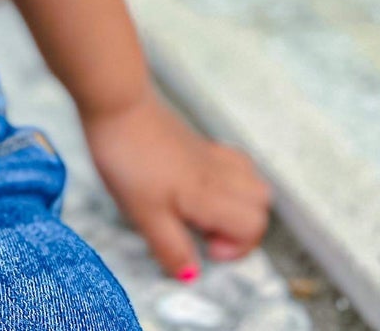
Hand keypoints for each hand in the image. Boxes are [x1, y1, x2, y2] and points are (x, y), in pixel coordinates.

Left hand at [81, 89, 271, 280]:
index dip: (237, 247)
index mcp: (209, 195)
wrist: (117, 102)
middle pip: (262, 203)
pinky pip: (234, 161)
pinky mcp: (198, 141)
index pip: (254, 225)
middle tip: (205, 231)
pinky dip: (229, 180)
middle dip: (243, 227)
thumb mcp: (143, 213)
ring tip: (204, 211)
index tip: (204, 246)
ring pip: (252, 179)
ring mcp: (210, 154)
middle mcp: (219, 173)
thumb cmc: (129, 159)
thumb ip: (171, 247)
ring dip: (239, 202)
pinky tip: (198, 185)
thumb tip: (192, 277)